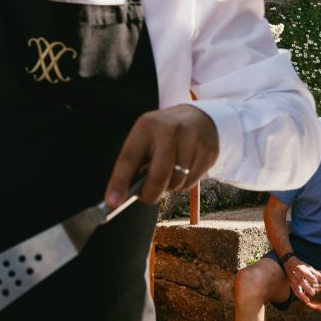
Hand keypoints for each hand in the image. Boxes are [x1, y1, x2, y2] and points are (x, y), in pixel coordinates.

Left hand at [104, 105, 218, 208]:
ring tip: (169, 174)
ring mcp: (191, 140)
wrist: (200, 118)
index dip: (119, 183)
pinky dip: (184, 183)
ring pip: (176, 182)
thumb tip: (122, 195)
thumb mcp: (146, 138)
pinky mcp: (207, 151)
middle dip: (150, 194)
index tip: (112, 202)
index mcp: (147, 126)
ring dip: (169, 187)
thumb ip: (136, 163)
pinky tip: (184, 170)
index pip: (129, 158)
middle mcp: (169, 130)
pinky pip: (192, 182)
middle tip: (146, 197)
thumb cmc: (165, 134)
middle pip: (158, 175)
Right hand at [285, 260, 320, 303]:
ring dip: (301, 295)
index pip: (305, 273)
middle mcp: (296, 275)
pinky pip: (294, 291)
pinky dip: (299, 296)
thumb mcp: (309, 267)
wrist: (289, 263)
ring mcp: (293, 280)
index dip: (310, 277)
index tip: (315, 281)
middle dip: (306, 288)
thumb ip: (317, 274)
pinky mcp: (291, 284)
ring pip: (296, 288)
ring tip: (307, 300)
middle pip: (301, 282)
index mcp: (301, 269)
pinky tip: (304, 299)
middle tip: (313, 293)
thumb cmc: (301, 265)